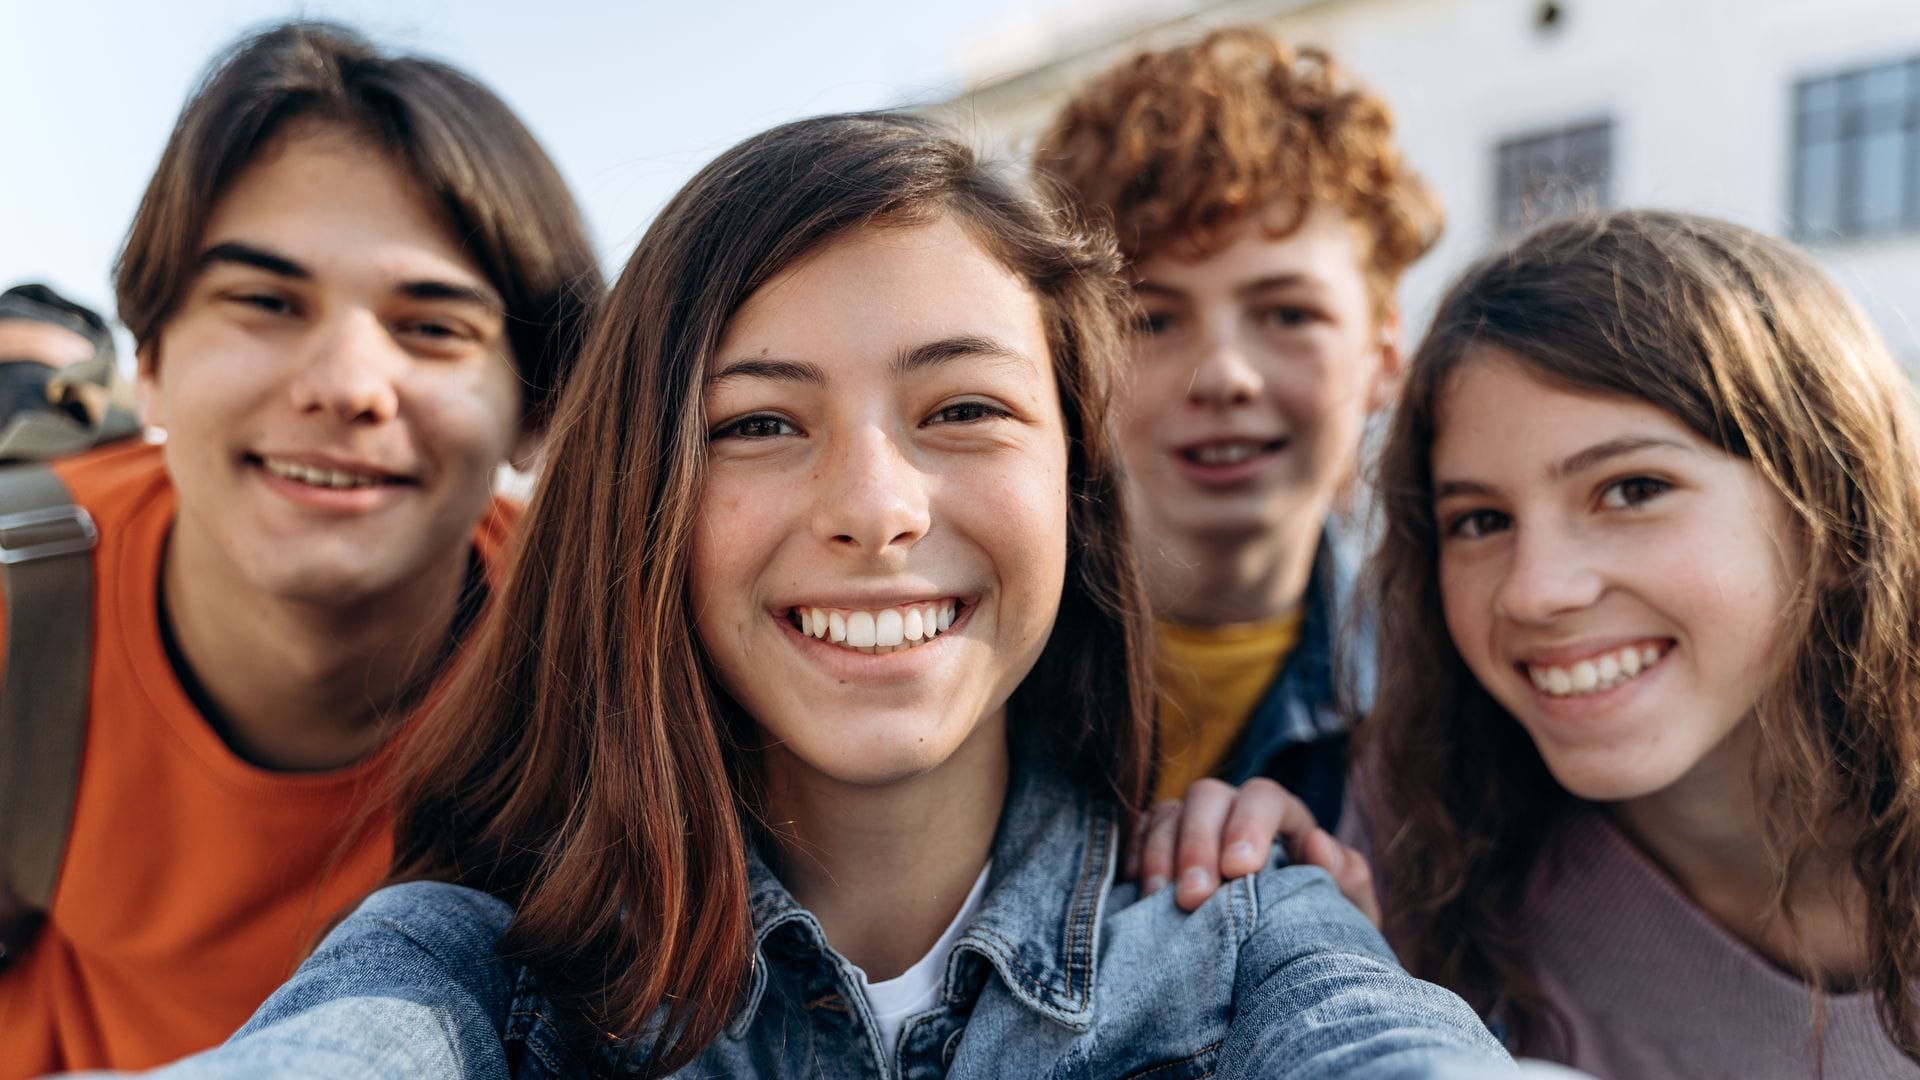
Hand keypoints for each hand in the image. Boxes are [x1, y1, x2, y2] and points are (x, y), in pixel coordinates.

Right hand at [1127, 777, 1379, 924]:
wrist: (1287, 968)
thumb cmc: (1321, 933)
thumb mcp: (1350, 914)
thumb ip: (1348, 879)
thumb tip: (1318, 843)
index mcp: (1285, 820)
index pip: (1264, 797)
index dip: (1248, 824)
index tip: (1238, 870)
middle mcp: (1235, 812)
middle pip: (1208, 796)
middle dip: (1197, 844)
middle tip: (1194, 899)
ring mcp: (1194, 827)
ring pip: (1168, 814)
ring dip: (1161, 856)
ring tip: (1161, 903)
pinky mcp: (1160, 847)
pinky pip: (1139, 834)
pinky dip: (1137, 857)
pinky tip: (1141, 892)